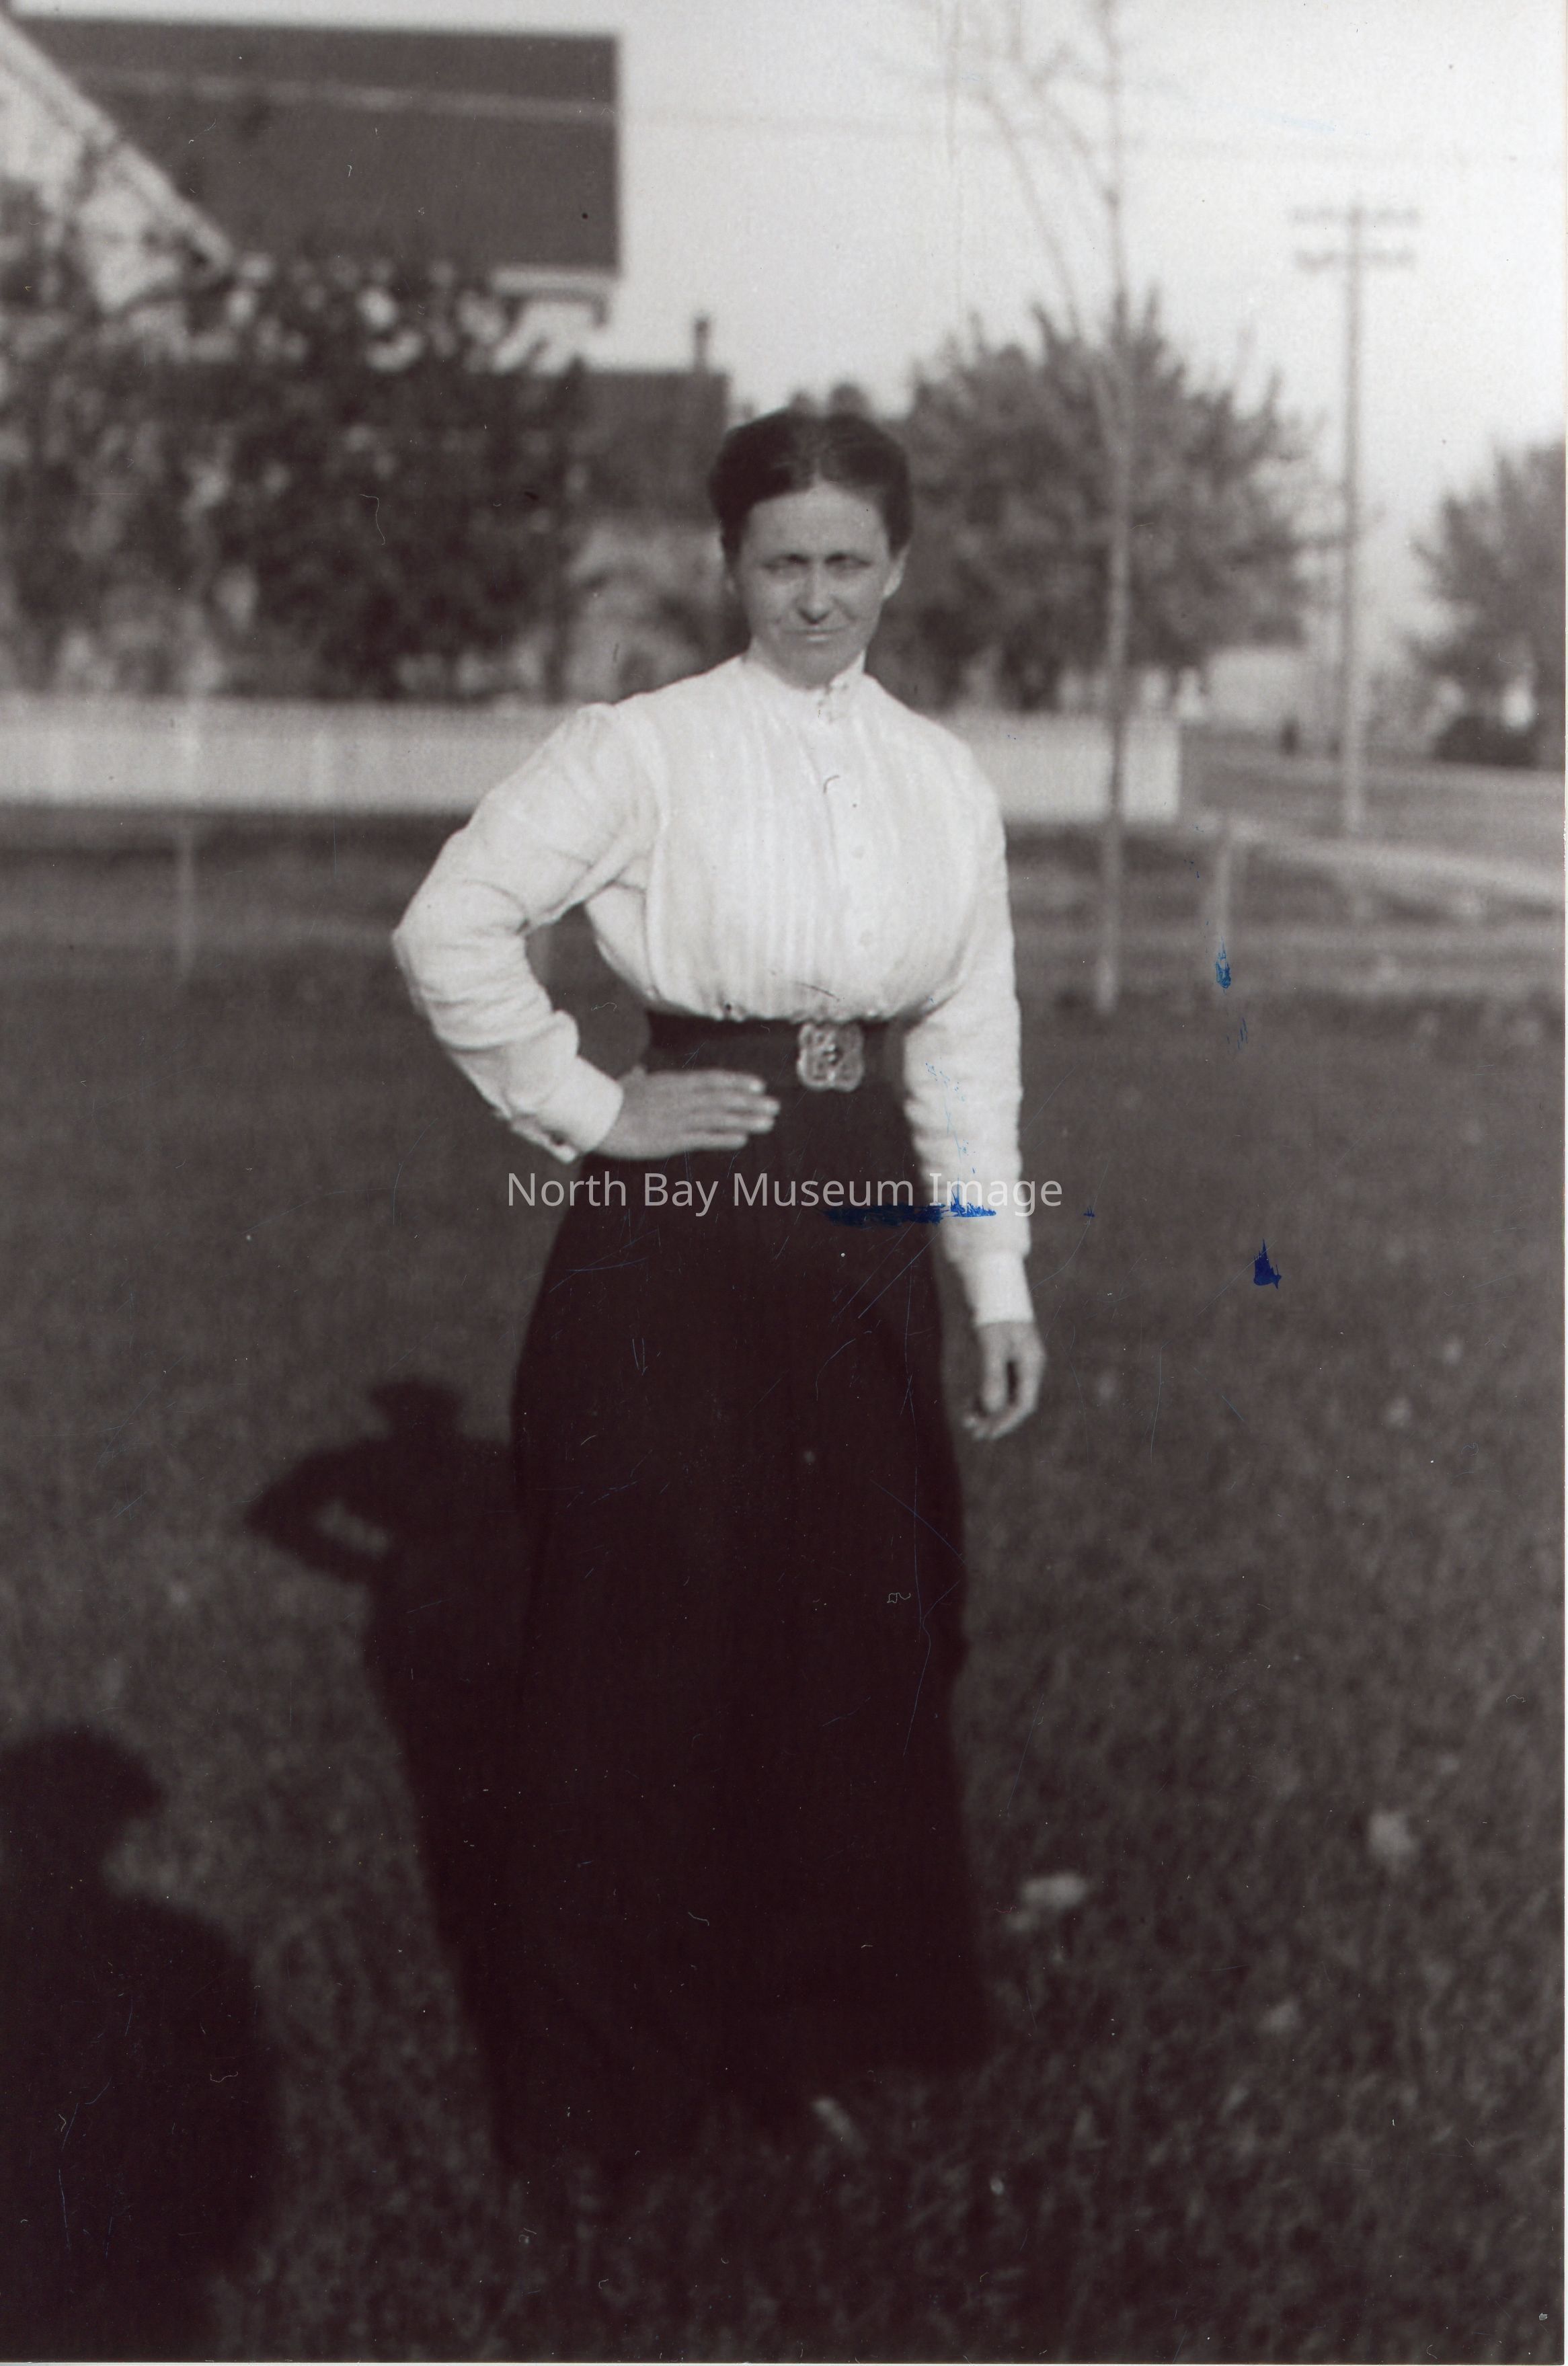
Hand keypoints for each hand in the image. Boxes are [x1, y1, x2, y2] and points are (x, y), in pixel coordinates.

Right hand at [598, 1065, 779, 1157]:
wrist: (596, 1117)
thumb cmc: (609, 1099)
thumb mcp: (630, 1083)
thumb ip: (641, 1078)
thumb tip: (639, 1072)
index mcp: (673, 1083)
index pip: (712, 1080)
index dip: (737, 1081)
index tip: (759, 1084)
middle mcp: (680, 1098)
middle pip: (722, 1098)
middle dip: (750, 1102)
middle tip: (775, 1106)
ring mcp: (677, 1119)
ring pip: (719, 1117)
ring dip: (745, 1119)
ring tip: (768, 1122)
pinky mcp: (671, 1139)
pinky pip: (703, 1138)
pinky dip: (724, 1137)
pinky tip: (742, 1139)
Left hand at [963, 1319, 1045, 1440]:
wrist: (993, 1286)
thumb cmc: (994, 1313)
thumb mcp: (991, 1345)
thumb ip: (992, 1376)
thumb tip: (992, 1409)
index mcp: (1031, 1363)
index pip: (1023, 1403)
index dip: (1006, 1421)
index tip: (988, 1433)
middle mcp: (1027, 1366)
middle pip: (1014, 1403)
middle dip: (994, 1419)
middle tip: (974, 1432)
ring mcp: (1016, 1363)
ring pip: (1003, 1395)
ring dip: (987, 1411)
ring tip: (967, 1423)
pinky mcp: (1003, 1359)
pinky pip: (996, 1385)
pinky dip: (983, 1397)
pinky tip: (969, 1408)